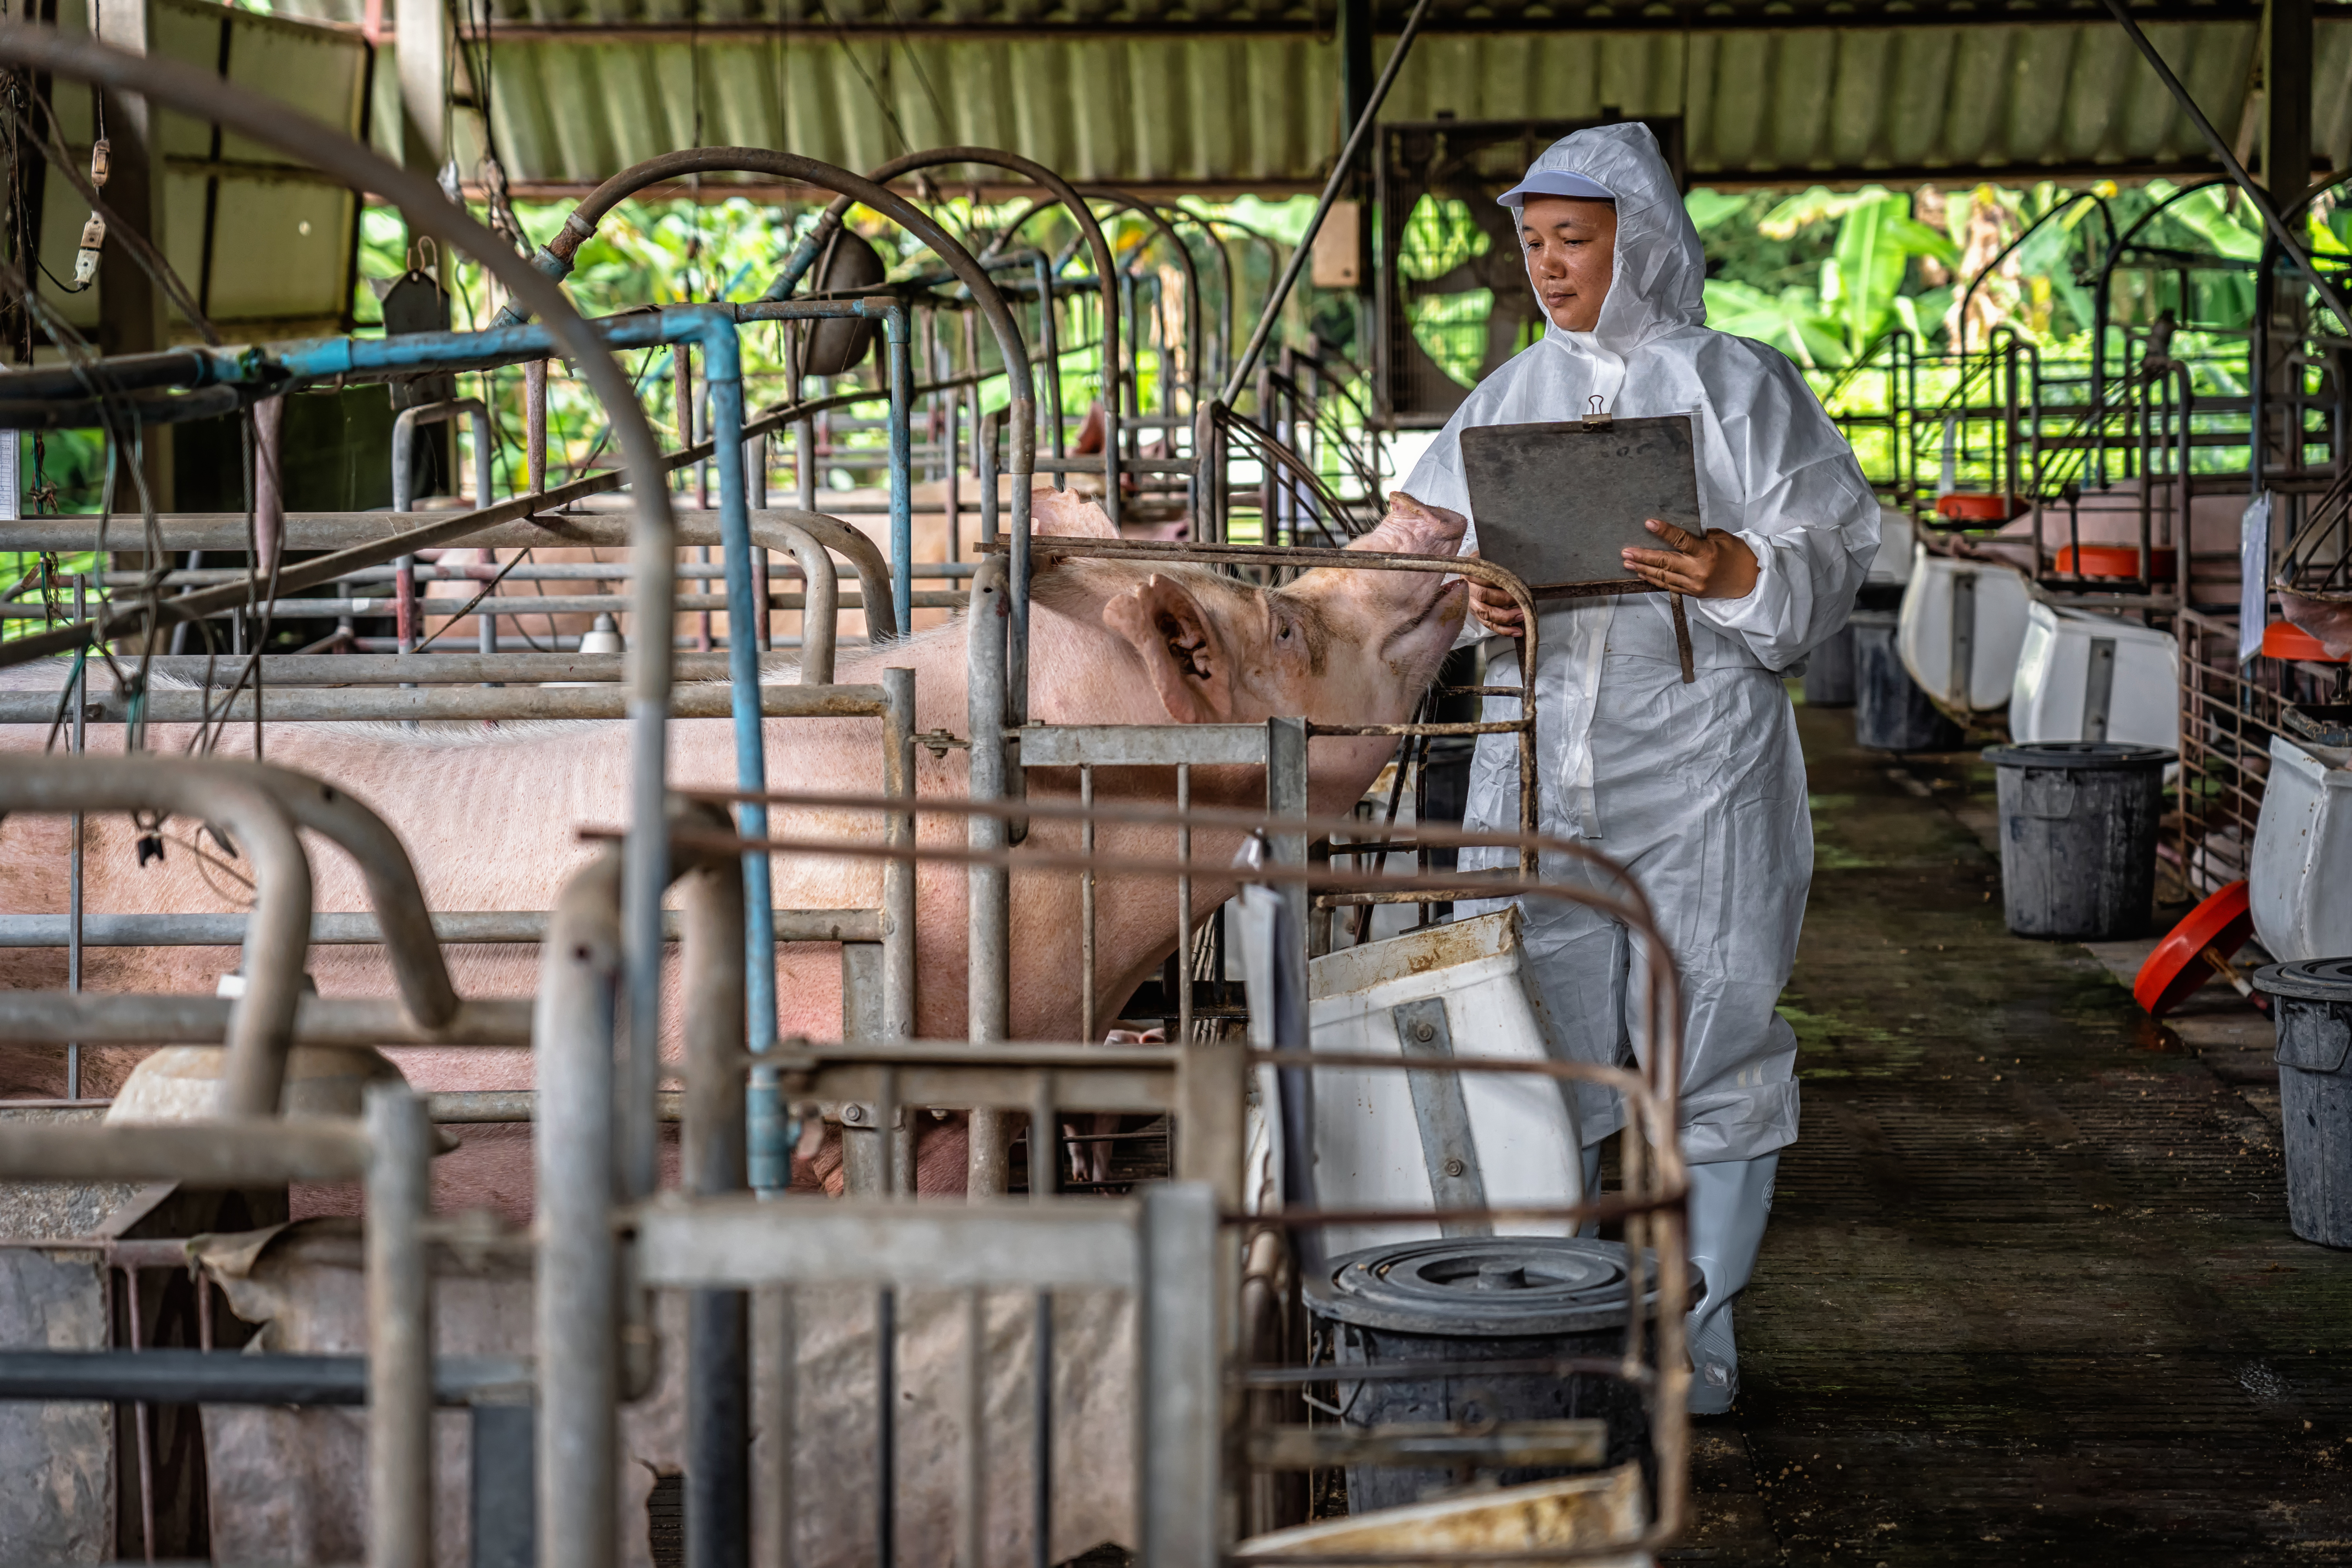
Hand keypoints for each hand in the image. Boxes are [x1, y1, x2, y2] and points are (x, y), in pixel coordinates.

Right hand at [1461, 550, 1525, 636]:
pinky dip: (1503, 630)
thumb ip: (1496, 561)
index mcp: (1470, 573)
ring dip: (1505, 618)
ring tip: (1521, 617)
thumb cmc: (1483, 566)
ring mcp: (1471, 605)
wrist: (1469, 572)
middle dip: (1505, 601)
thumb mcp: (1487, 557)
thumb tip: (1515, 562)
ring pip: (1486, 614)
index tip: (1517, 586)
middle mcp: (1468, 589)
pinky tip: (1515, 631)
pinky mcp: (1476, 615)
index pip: (1485, 579)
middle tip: (1521, 602)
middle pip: (1484, 596)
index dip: (1501, 583)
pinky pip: (1488, 625)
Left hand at [1622, 519, 1758, 598]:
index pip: (1681, 540)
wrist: (1750, 580)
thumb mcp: (1722, 538)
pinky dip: (1654, 579)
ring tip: (1627, 562)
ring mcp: (1694, 585)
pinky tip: (1642, 573)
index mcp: (1707, 553)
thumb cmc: (1737, 555)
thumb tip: (1677, 532)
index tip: (1648, 524)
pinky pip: (1669, 586)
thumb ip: (1699, 535)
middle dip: (1643, 556)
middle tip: (1626, 551)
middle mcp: (1698, 571)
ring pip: (1663, 576)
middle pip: (1665, 562)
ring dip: (1643, 569)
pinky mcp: (1693, 593)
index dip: (1664, 532)